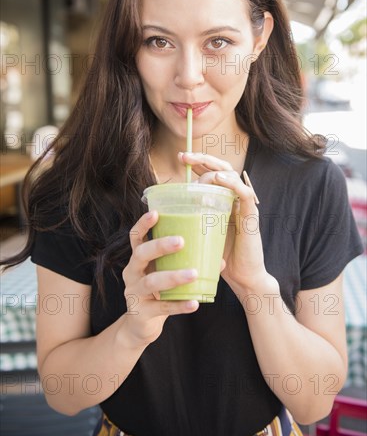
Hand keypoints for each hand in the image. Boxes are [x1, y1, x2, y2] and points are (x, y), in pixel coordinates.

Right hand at [122, 211, 199, 348]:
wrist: (141, 326)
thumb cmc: (157, 292)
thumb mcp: (163, 273)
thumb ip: (183, 263)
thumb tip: (219, 257)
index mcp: (137, 259)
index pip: (136, 237)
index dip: (144, 224)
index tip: (156, 212)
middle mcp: (132, 273)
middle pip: (141, 254)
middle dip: (160, 246)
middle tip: (181, 241)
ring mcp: (134, 293)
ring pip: (152, 282)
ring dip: (173, 276)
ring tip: (194, 273)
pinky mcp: (141, 313)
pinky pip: (161, 308)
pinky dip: (179, 305)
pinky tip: (194, 303)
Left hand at [178, 152, 266, 291]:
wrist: (242, 278)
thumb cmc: (220, 257)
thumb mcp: (201, 233)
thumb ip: (191, 219)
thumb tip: (164, 210)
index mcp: (223, 200)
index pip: (212, 173)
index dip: (198, 162)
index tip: (180, 158)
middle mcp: (235, 199)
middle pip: (223, 169)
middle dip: (203, 159)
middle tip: (185, 157)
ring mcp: (244, 206)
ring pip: (234, 176)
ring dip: (216, 170)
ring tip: (201, 170)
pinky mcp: (251, 217)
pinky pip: (245, 194)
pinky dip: (233, 184)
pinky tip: (219, 180)